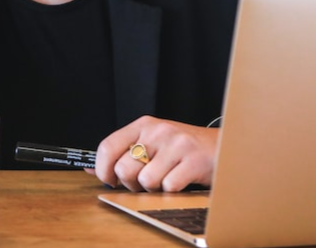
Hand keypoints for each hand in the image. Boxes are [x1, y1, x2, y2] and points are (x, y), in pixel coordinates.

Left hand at [87, 115, 218, 191]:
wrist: (225, 146)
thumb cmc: (183, 148)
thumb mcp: (152, 143)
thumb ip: (123, 153)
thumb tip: (90, 168)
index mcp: (143, 124)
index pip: (108, 145)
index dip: (103, 169)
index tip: (109, 180)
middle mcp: (158, 130)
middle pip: (125, 168)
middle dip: (131, 184)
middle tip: (144, 182)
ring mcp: (176, 144)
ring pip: (146, 181)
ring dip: (154, 189)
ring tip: (166, 179)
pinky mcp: (194, 160)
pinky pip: (169, 187)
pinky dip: (172, 191)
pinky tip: (181, 181)